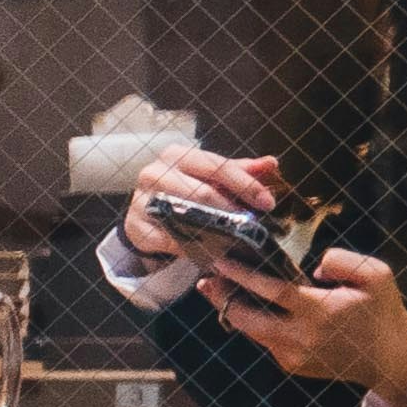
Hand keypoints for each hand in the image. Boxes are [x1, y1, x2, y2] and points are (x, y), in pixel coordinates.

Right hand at [118, 145, 279, 263]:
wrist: (147, 209)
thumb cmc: (186, 185)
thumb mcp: (212, 175)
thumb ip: (242, 169)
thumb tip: (271, 163)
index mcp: (177, 155)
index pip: (217, 167)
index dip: (246, 185)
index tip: (267, 202)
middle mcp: (155, 173)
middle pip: (202, 192)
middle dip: (233, 210)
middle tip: (254, 224)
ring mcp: (141, 200)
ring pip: (186, 216)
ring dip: (215, 229)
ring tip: (238, 238)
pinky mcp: (135, 227)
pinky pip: (170, 240)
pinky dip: (195, 247)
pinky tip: (214, 252)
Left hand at [201, 241, 406, 406]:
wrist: (390, 357)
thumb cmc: (383, 311)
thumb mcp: (378, 274)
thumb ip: (343, 261)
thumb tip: (313, 268)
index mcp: (320, 311)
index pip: (271, 290)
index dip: (243, 275)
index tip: (222, 262)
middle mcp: (300, 336)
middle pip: (246, 319)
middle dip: (222, 299)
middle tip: (206, 281)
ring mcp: (293, 355)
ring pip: (252, 332)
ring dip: (235, 312)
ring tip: (222, 294)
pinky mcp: (292, 366)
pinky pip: (267, 342)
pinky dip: (259, 326)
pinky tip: (259, 312)